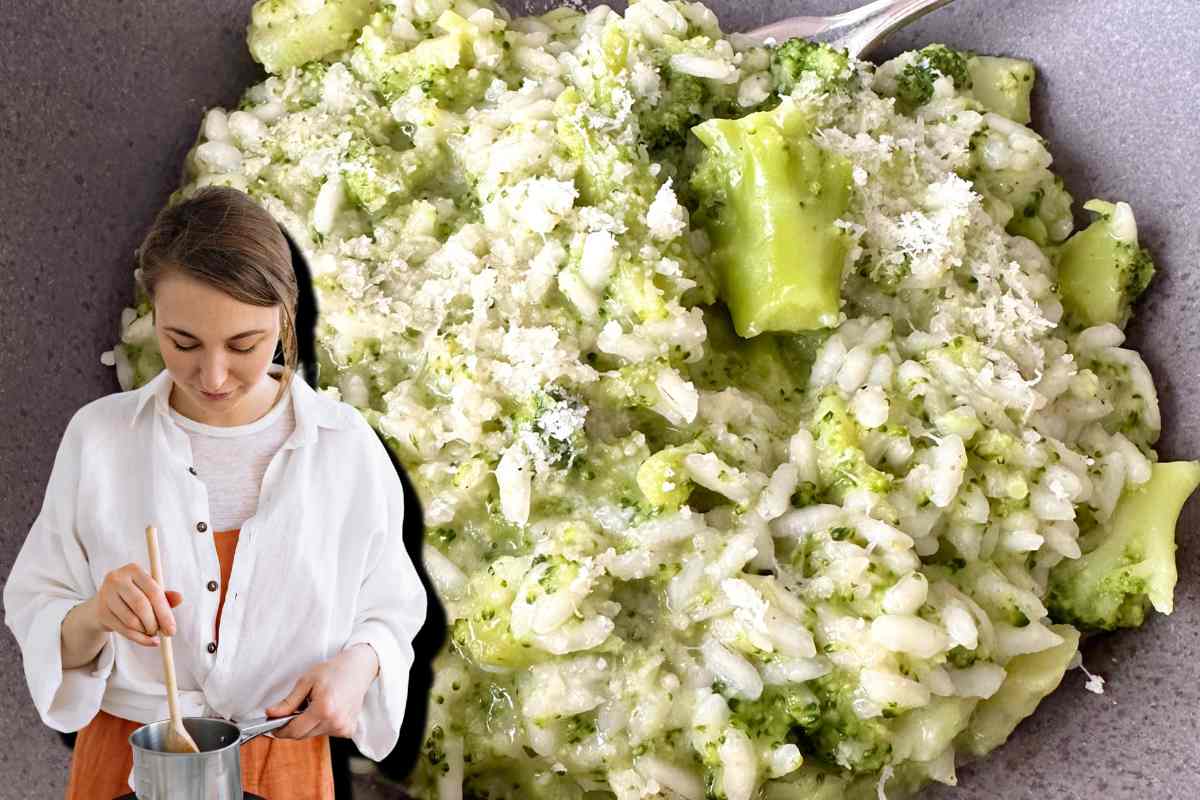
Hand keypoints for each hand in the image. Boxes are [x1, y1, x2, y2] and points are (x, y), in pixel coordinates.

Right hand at [88, 563, 182, 646]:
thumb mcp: (149, 592)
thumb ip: (165, 596)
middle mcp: (117, 579)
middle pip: (141, 605)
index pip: (153, 591)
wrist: (102, 605)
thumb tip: (180, 598)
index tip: (172, 630)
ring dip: (146, 631)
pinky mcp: (100, 612)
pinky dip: (138, 638)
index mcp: (133, 569)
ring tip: (152, 632)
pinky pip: (123, 629)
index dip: (165, 612)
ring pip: (131, 620)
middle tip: (163, 633)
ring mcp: (105, 595)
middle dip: (155, 623)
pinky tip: (146, 639)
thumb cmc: (133, 596)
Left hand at [265, 644, 379, 739]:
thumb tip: (271, 714)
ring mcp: (343, 727)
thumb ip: (288, 701)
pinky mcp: (348, 730)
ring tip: (313, 706)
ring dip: (308, 725)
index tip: (272, 726)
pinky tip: (327, 710)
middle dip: (293, 726)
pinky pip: (326, 733)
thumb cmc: (333, 671)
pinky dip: (321, 724)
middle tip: (292, 710)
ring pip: (313, 734)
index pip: (294, 730)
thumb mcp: (306, 681)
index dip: (280, 730)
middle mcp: (335, 721)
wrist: (358, 669)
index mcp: (324, 709)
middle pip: (303, 735)